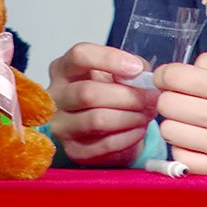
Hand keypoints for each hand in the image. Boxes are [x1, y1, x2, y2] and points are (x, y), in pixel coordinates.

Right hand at [47, 42, 158, 166]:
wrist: (106, 129)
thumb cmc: (109, 93)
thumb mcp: (117, 73)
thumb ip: (129, 68)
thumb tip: (140, 74)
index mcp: (63, 68)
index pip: (79, 56)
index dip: (109, 59)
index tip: (136, 68)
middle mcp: (55, 96)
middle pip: (88, 93)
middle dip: (127, 95)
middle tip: (151, 97)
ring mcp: (61, 125)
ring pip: (97, 120)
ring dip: (130, 117)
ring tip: (147, 114)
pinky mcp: (73, 150)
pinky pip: (105, 144)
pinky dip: (128, 136)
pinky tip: (138, 129)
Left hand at [155, 46, 206, 175]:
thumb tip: (188, 68)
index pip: (174, 77)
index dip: (165, 74)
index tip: (171, 77)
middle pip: (166, 104)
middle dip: (170, 95)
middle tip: (185, 96)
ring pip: (169, 131)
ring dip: (176, 121)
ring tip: (193, 117)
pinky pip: (182, 157)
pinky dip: (184, 146)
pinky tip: (199, 137)